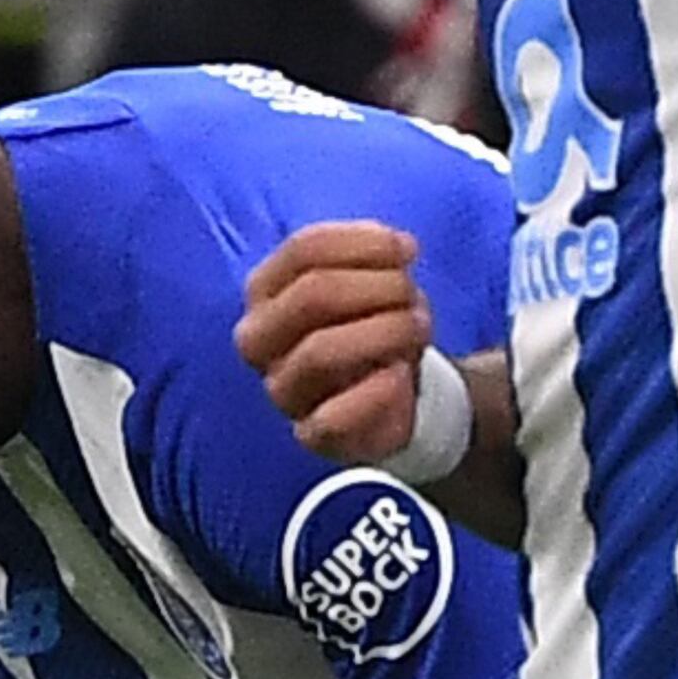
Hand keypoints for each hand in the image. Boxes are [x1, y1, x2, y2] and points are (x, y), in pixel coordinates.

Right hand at [238, 222, 437, 463]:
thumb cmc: (372, 324)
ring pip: (320, 351)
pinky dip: (379, 391)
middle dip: (378, 287)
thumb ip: (376, 255)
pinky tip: (401, 374)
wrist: (390, 392)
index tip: (408, 250)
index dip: (364, 243)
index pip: (303, 250)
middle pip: (312, 295)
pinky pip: (334, 417)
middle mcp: (259, 340)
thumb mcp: (372, 279)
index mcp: (264, 291)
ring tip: (418, 328)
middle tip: (412, 294)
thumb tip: (399, 246)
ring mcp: (281, 390)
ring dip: (385, 331)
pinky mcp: (309, 435)